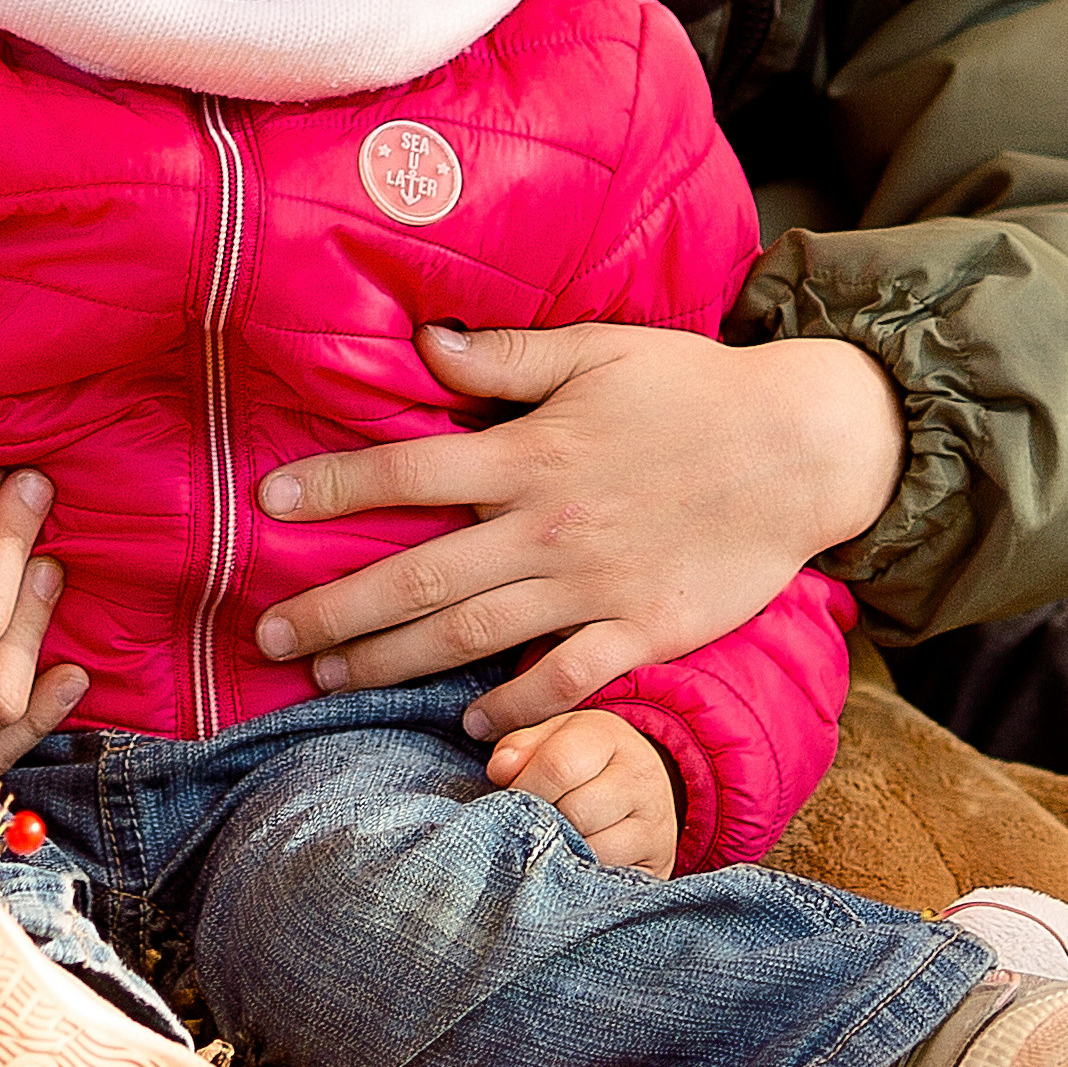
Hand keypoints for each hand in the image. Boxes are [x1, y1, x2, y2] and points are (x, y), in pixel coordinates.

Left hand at [253, 320, 903, 737]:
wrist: (801, 447)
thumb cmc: (695, 388)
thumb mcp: (600, 350)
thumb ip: (509, 356)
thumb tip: (425, 342)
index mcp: (530, 452)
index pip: (408, 470)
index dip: (334, 486)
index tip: (268, 502)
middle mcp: (546, 526)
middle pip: (418, 576)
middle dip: (333, 611)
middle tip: (266, 640)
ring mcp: (593, 585)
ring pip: (470, 635)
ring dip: (392, 663)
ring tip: (328, 680)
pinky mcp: (642, 629)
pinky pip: (563, 679)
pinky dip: (513, 705)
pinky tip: (468, 724)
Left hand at [488, 709, 677, 875]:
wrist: (646, 789)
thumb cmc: (586, 764)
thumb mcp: (553, 740)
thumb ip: (520, 748)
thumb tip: (499, 770)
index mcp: (609, 736)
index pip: (558, 764)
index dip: (524, 786)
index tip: (510, 798)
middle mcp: (640, 776)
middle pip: (575, 811)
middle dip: (543, 822)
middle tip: (533, 824)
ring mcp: (655, 821)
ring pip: (594, 848)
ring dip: (564, 850)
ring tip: (556, 841)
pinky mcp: (661, 862)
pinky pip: (611, 876)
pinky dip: (586, 874)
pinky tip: (576, 863)